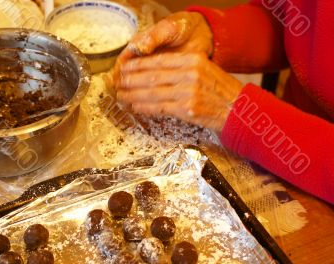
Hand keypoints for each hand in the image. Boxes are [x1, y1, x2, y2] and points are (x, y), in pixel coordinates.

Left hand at [114, 12, 242, 131]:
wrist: (239, 110)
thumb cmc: (220, 90)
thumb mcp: (204, 70)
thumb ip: (181, 69)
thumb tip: (153, 73)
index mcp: (193, 60)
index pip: (158, 61)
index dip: (138, 65)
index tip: (124, 68)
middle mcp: (190, 73)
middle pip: (152, 76)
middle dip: (130, 80)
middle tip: (116, 82)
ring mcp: (188, 92)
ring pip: (152, 92)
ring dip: (133, 94)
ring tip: (120, 95)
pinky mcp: (187, 110)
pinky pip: (159, 107)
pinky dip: (144, 107)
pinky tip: (134, 106)